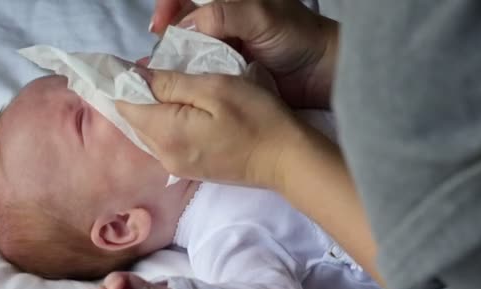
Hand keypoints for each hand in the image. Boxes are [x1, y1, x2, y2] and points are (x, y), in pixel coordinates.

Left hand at [116, 69, 301, 188]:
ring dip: (154, 109)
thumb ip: (171, 83)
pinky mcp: (190, 170)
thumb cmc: (256, 118)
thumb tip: (137, 76)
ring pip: (148, 131)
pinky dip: (166, 123)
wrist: (285, 160)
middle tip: (162, 71)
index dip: (126, 81)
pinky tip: (184, 112)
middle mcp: (164, 155)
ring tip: (174, 88)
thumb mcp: (215, 88)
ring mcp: (176, 166)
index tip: (139, 64)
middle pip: (134, 120)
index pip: (125, 104)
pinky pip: (164, 142)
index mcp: (166, 133)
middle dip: (140, 94)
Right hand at [151, 0, 338, 108]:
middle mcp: (223, 21)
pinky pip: (202, 74)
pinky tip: (181, 88)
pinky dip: (190, 80)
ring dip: (174, 62)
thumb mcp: (261, 16)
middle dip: (166, 39)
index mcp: (228, 1)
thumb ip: (224, 14)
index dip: (168, 6)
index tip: (159, 26)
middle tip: (156, 59)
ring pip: (189, 51)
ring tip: (162, 76)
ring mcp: (225, 49)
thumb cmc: (298, 36)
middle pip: (182, 25)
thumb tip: (185, 26)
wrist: (323, 73)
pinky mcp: (229, 74)